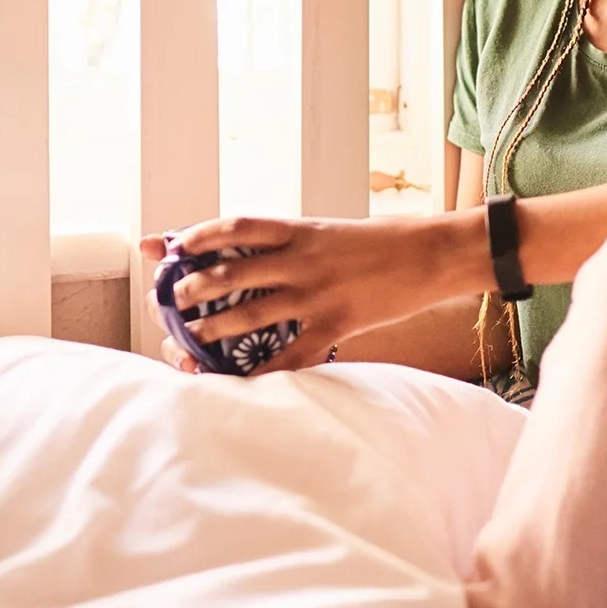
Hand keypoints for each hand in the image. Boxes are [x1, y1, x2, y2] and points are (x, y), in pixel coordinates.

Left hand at [139, 211, 485, 373]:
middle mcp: (301, 258)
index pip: (235, 226)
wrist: (434, 254)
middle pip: (231, 270)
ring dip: (213, 325)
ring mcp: (317, 293)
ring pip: (250, 312)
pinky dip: (260, 371)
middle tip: (173, 297)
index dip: (197, 235)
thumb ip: (295, 242)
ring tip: (190, 335)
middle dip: (193, 285)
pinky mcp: (336, 323)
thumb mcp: (332, 230)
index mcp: (300, 227)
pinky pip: (289, 355)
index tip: (172, 244)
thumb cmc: (385, 241)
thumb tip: (256, 253)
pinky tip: (238, 381)